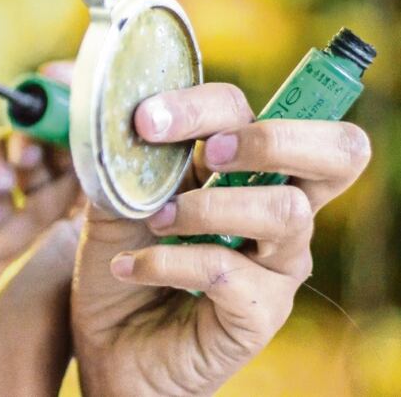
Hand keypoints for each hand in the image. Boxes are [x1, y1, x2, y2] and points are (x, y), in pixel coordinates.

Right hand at [0, 62, 84, 396]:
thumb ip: (91, 183)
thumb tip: (100, 123)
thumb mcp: (82, 239)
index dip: (78, 105)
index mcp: (106, 209)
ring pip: (13, 158)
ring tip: (0, 184)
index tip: (52, 81)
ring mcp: (31, 221)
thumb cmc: (47, 317)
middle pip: (53, 140)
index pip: (99, 138)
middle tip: (25, 146)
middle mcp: (73, 209)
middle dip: (32, 132)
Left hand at [71, 83, 370, 395]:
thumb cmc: (124, 258)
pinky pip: (229, 272)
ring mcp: (277, 264)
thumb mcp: (117, 196)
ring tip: (154, 221)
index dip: (210, 105)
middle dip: (272, 138)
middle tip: (210, 154)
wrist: (108, 341)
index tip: (147, 118)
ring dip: (208, 208)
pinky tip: (130, 268)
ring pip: (285, 212)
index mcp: (249, 170)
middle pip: (338, 153)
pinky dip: (169, 262)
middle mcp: (279, 210)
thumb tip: (122, 111)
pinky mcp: (260, 312)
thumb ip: (130, 154)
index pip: (264, 112)